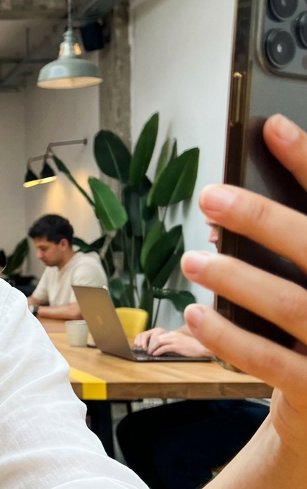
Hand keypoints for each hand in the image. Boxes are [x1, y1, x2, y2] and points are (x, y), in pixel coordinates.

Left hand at [135, 327, 211, 357]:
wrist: (203, 349)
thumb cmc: (192, 348)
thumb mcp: (180, 343)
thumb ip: (171, 343)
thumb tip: (160, 348)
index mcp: (173, 333)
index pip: (157, 334)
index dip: (150, 340)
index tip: (146, 345)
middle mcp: (173, 334)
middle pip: (156, 337)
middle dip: (149, 344)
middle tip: (146, 350)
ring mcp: (175, 339)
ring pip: (158, 341)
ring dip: (152, 347)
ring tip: (149, 353)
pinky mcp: (177, 346)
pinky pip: (164, 347)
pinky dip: (158, 351)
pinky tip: (155, 355)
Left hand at [181, 113, 306, 452]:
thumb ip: (296, 243)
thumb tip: (235, 204)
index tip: (272, 126)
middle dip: (262, 218)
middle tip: (211, 196)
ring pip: (291, 305)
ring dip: (235, 278)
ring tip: (193, 261)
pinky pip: (268, 361)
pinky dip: (226, 336)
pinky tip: (195, 316)